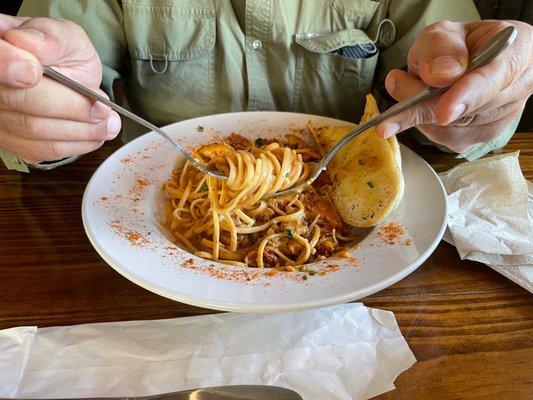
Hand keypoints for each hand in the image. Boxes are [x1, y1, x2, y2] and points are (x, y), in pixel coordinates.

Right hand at [0, 14, 120, 163]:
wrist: (66, 78)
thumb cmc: (62, 56)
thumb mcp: (66, 36)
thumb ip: (52, 38)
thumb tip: (31, 45)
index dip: (6, 64)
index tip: (33, 71)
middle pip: (19, 101)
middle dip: (70, 107)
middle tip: (104, 108)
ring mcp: (0, 117)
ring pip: (34, 130)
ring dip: (81, 130)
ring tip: (109, 123)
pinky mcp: (15, 142)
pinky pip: (43, 149)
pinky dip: (76, 144)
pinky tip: (95, 134)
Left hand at [375, 20, 531, 152]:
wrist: (468, 60)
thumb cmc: (460, 45)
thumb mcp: (445, 32)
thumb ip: (442, 47)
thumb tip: (440, 74)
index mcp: (517, 53)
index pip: (494, 79)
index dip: (467, 96)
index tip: (444, 111)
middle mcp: (516, 90)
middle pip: (469, 111)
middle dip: (425, 105)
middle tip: (395, 87)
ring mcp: (502, 117)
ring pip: (455, 129)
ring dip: (421, 113)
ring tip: (404, 88)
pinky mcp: (482, 136)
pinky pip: (449, 139)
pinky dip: (427, 125)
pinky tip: (418, 106)